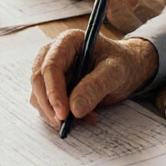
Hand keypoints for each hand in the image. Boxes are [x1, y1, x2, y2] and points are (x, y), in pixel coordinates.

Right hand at [29, 29, 157, 127]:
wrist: (127, 69)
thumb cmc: (122, 63)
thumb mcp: (115, 72)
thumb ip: (95, 87)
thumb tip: (74, 109)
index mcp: (67, 41)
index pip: (50, 66)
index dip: (53, 91)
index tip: (63, 114)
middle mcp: (53, 53)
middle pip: (39, 81)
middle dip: (50, 106)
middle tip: (65, 124)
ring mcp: (51, 71)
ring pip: (39, 95)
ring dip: (54, 113)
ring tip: (85, 119)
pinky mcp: (52, 87)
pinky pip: (47, 104)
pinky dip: (59, 116)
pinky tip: (82, 119)